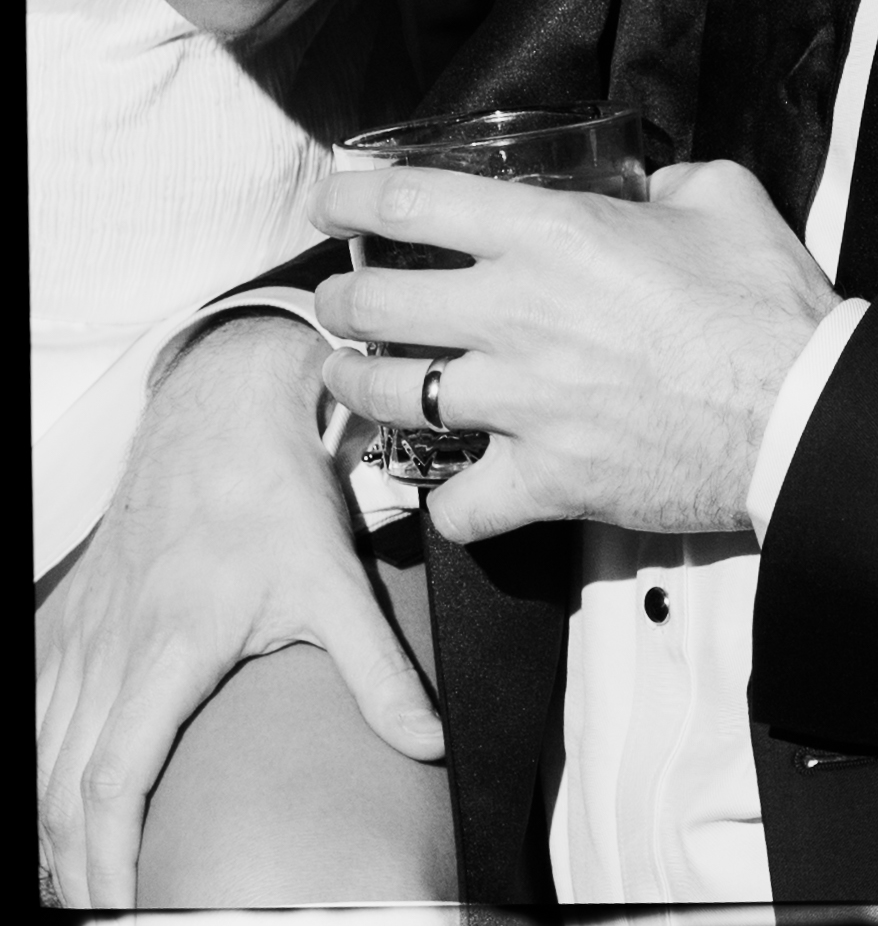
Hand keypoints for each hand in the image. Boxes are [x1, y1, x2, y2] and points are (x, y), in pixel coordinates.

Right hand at [35, 315, 441, 909]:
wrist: (219, 411)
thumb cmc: (272, 491)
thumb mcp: (336, 581)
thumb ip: (379, 670)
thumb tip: (429, 742)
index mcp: (168, 648)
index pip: (112, 780)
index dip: (111, 859)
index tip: (131, 906)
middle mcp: (110, 648)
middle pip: (63, 789)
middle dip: (78, 868)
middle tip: (110, 911)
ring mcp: (83, 632)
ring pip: (41, 755)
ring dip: (53, 830)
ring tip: (85, 884)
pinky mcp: (73, 617)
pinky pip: (37, 710)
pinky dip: (38, 772)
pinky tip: (54, 808)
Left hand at [312, 160, 837, 543]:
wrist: (802, 409)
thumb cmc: (763, 298)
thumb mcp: (721, 196)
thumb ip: (668, 181)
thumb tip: (650, 187)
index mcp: (551, 234)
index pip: (415, 201)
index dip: (352, 196)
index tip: (329, 198)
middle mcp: (516, 315)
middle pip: (374, 305)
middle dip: (337, 300)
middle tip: (336, 300)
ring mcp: (523, 404)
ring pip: (389, 400)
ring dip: (354, 389)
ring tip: (347, 380)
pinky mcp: (547, 480)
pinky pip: (458, 507)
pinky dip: (446, 502)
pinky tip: (451, 487)